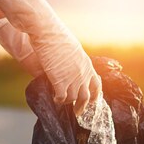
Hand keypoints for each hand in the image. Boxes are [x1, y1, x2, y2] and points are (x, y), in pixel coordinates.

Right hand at [0, 0, 101, 114]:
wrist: (46, 31)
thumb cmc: (56, 36)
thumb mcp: (72, 49)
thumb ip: (75, 62)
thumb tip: (71, 69)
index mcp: (87, 64)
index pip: (96, 84)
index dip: (95, 95)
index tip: (92, 101)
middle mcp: (83, 73)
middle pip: (87, 96)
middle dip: (82, 106)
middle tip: (78, 113)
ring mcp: (73, 78)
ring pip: (75, 98)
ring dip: (69, 103)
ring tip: (62, 103)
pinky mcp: (60, 80)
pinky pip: (62, 97)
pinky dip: (59, 100)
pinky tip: (54, 99)